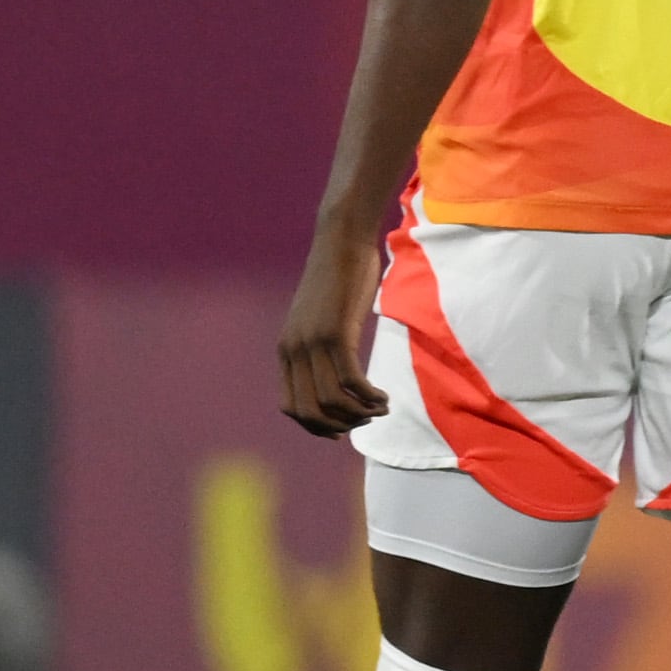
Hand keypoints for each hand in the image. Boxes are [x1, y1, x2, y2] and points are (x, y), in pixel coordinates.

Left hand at [276, 219, 390, 436]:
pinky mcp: (336, 332)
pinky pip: (351, 380)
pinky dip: (369, 396)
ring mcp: (313, 342)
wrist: (341, 241)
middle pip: (309, 410)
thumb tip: (336, 370)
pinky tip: (383, 396)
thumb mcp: (322, 317)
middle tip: (366, 420)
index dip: (316, 426)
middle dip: (340, 424)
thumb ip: (321, 344)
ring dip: (359, 413)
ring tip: (380, 408)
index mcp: (286, 350)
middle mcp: (294, 350)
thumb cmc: (340, 276)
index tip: (343, 429)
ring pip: (331, 400)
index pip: (290, 407)